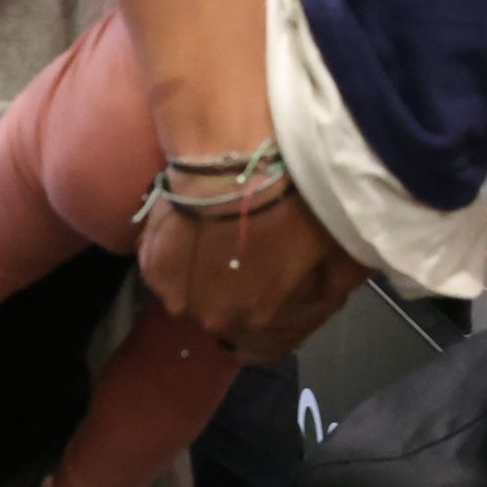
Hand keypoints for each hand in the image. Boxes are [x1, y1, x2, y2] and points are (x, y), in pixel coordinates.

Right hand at [139, 188, 368, 358]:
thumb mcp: (320, 244)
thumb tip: (333, 286)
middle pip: (218, 306)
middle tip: (229, 244)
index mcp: (257, 314)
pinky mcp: (153, 269)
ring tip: (203, 234)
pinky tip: (180, 229)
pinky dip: (167, 252)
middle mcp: (216, 315)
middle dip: (224, 282)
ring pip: (186, 290)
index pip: (255, 311)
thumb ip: (316, 275)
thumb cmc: (283, 205)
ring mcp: (179, 296)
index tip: (258, 257)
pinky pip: (161, 267)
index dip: (257, 283)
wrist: (230, 171)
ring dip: (192, 270)